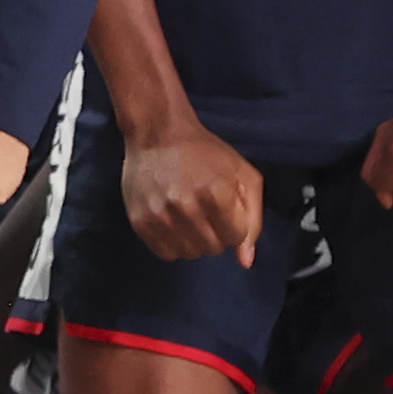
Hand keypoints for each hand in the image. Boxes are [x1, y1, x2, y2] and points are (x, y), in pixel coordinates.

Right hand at [120, 119, 263, 264]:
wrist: (157, 132)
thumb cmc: (204, 152)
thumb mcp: (242, 174)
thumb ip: (253, 219)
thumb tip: (245, 261)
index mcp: (217, 193)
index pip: (235, 237)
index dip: (233, 224)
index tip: (223, 208)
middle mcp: (186, 207)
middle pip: (213, 248)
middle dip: (215, 233)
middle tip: (205, 210)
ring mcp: (160, 216)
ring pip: (190, 253)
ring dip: (194, 240)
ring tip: (188, 216)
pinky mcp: (140, 221)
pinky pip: (166, 253)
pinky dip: (173, 243)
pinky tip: (172, 222)